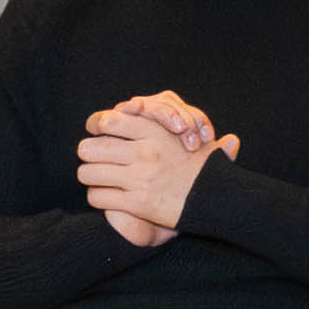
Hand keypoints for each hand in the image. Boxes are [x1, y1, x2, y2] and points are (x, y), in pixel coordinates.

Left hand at [78, 91, 226, 244]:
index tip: (95, 132)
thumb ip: (179, 122)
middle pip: (89, 148)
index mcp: (156, 132)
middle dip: (89, 155)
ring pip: (88, 173)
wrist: (219, 200)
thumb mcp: (195, 138)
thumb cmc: (206, 169)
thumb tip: (165, 105)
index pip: (108, 120)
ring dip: (91, 177)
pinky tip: (108, 198)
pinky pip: (99, 197)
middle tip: (95, 160)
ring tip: (99, 179)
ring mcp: (140, 178)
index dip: (95, 126)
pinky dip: (99, 198)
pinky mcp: (138, 203)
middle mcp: (145, 152)